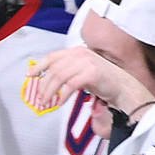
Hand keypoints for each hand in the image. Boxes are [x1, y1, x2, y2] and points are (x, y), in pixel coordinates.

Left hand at [30, 46, 154, 117]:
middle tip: (40, 99)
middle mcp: (81, 54)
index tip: (30, 76)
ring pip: (59, 77)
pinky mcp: (92, 73)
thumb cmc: (103, 82)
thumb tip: (46, 80)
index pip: (52, 57)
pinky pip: (70, 85)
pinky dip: (62, 95)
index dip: (39, 66)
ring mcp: (87, 62)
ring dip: (50, 92)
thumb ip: (67, 72)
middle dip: (44, 86)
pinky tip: (60, 103)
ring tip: (47, 103)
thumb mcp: (82, 72)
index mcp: (77, 52)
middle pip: (53, 70)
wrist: (124, 87)